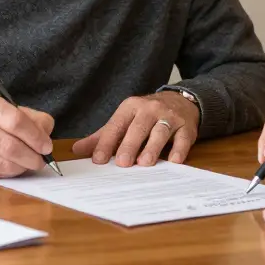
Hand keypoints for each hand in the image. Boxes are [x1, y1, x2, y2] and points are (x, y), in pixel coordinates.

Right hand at [0, 93, 54, 179]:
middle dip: (32, 157)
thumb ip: (32, 119)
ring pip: (4, 164)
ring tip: (28, 163)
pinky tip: (12, 166)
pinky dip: (10, 173)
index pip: (16, 121)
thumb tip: (45, 136)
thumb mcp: (8, 109)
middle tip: (41, 160)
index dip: (35, 136)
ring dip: (22, 167)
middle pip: (11, 146)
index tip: (46, 146)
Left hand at [71, 92, 199, 165]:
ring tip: (144, 163)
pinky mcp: (187, 126)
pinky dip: (179, 149)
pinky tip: (174, 161)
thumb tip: (77, 150)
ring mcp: (170, 116)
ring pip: (160, 131)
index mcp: (131, 107)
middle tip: (123, 163)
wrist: (180, 100)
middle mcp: (150, 109)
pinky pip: (183, 138)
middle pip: (139, 128)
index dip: (106, 142)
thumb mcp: (125, 120)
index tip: (98, 159)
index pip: (116, 125)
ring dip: (152, 147)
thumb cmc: (146, 115)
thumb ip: (103, 136)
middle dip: (130, 145)